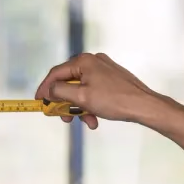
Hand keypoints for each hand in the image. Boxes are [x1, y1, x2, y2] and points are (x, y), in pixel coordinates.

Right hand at [35, 52, 159, 129]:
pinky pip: (92, 91)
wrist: (144, 106)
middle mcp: (92, 61)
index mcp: (84, 61)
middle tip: (64, 118)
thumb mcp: (81, 97)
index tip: (39, 102)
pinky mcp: (111, 78)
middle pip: (68, 82)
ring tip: (86, 122)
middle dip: (65, 102)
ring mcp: (103, 69)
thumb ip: (59, 91)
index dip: (45, 88)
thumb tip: (48, 90)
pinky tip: (95, 119)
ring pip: (80, 89)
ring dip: (79, 107)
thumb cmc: (113, 100)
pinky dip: (90, 105)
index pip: (55, 73)